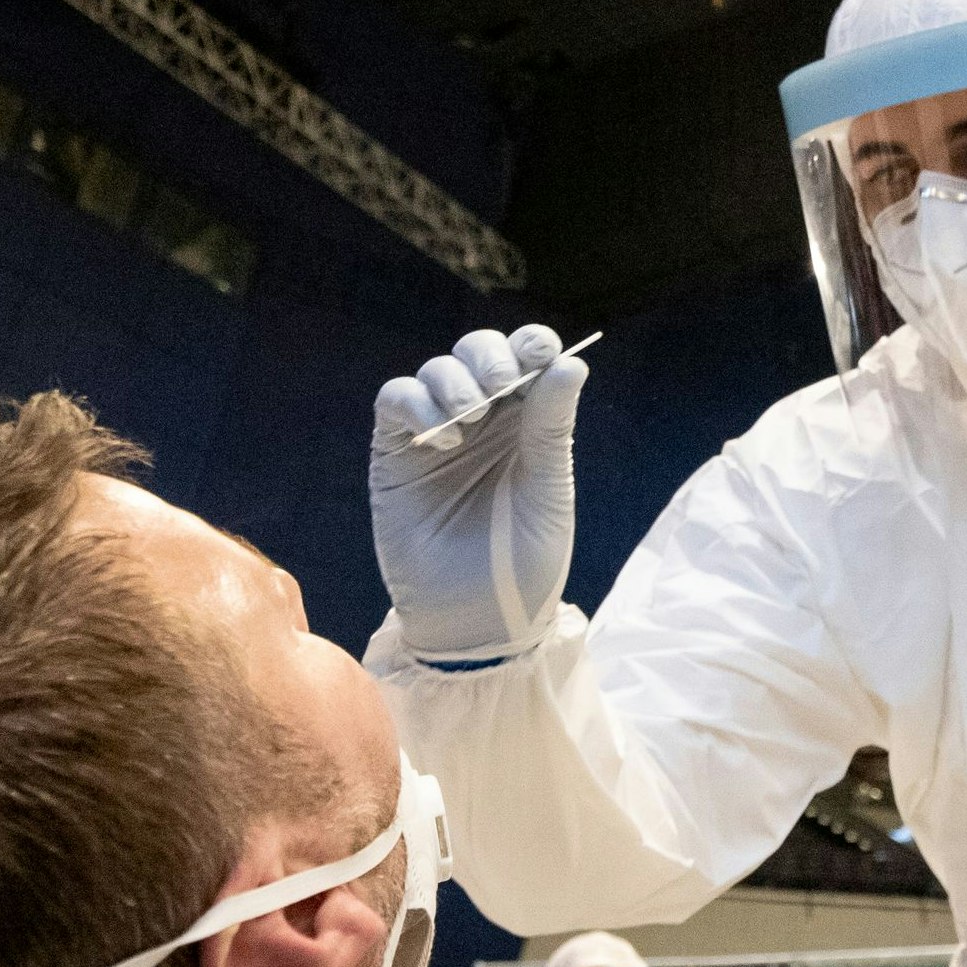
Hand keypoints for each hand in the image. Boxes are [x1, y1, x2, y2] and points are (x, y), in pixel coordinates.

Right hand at [369, 325, 585, 662]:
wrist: (479, 620)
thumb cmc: (524, 562)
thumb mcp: (548, 493)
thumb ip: (551, 428)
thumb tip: (571, 364)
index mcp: (527, 424)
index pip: (528, 361)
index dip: (532, 345)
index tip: (541, 354)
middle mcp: (482, 420)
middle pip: (477, 352)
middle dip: (490, 355)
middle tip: (501, 383)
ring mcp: (436, 433)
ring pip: (436, 369)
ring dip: (454, 380)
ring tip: (470, 420)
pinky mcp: (395, 453)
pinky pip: (395, 400)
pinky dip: (415, 403)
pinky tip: (440, 436)